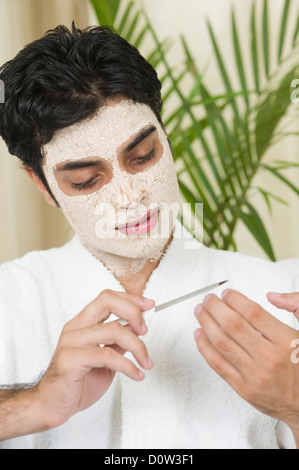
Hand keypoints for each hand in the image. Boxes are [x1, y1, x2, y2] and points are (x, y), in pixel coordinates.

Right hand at [34, 289, 154, 429]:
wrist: (53, 405)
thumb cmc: (78, 381)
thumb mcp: (107, 358)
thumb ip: (119, 342)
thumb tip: (138, 327)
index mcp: (83, 323)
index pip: (107, 298)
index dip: (130, 299)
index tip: (149, 305)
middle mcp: (76, 327)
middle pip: (107, 301)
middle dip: (133, 312)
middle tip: (145, 330)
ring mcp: (71, 342)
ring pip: (113, 330)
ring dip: (137, 346)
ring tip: (146, 362)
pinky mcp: (70, 359)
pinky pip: (107, 355)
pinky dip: (128, 365)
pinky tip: (136, 374)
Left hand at [193, 289, 298, 443]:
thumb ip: (294, 308)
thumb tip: (273, 296)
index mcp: (285, 342)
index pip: (253, 312)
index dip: (235, 299)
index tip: (227, 294)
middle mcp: (269, 358)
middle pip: (232, 325)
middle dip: (215, 307)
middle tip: (209, 300)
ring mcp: (254, 375)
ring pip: (221, 342)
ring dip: (206, 323)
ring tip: (201, 312)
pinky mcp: (243, 389)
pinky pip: (217, 364)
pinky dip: (204, 347)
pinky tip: (200, 335)